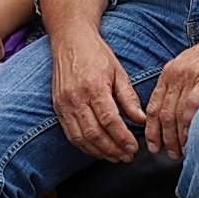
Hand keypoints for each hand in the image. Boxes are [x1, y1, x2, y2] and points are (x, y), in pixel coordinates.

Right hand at [49, 24, 145, 161]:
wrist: (70, 40)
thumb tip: (141, 120)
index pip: (109, 121)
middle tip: (127, 156)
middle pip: (94, 133)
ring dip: (99, 152)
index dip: (123, 138)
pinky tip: (97, 149)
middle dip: (113, 149)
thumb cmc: (96, 54)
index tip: (134, 147)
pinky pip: (70, 134)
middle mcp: (76, 97)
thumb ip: (129, 98)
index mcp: (94, 86)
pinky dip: (84, 146)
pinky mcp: (57, 107)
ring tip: (115, 156)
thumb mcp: (119, 72)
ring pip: (81, 138)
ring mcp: (64, 104)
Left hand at [144, 28, 198, 159]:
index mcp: (170, 72)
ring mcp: (192, 77)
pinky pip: (192, 108)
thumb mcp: (193, 65)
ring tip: (181, 152)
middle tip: (168, 154)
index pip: (154, 106)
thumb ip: (182, 84)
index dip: (151, 129)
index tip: (153, 145)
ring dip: (176, 138)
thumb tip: (177, 109)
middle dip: (163, 139)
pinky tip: (191, 139)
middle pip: (163, 114)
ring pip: (176, 115)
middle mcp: (177, 75)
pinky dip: (189, 127)